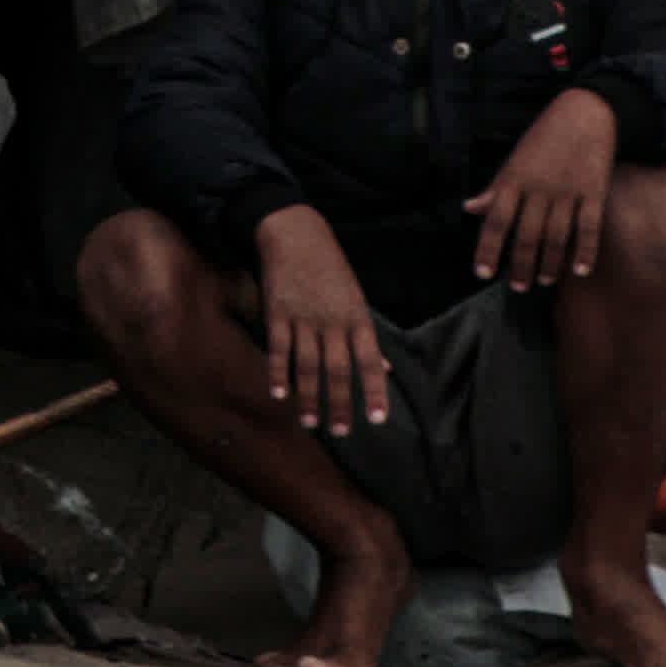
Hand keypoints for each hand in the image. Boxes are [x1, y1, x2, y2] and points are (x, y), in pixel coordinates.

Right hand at [254, 208, 390, 431]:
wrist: (296, 234)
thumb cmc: (332, 271)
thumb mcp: (357, 300)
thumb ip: (368, 338)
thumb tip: (388, 370)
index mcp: (357, 318)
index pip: (370, 360)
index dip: (375, 391)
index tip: (378, 419)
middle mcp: (332, 321)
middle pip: (338, 369)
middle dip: (340, 403)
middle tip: (341, 432)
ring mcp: (303, 318)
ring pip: (307, 365)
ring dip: (309, 397)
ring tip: (310, 423)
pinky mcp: (277, 313)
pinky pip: (279, 349)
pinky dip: (278, 373)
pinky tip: (279, 395)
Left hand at [470, 87, 623, 291]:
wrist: (584, 113)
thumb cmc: (544, 139)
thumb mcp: (514, 160)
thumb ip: (495, 189)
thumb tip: (469, 208)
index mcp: (514, 180)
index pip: (495, 221)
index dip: (487, 249)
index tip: (482, 274)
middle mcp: (538, 187)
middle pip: (526, 235)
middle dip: (520, 265)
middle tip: (518, 288)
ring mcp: (567, 190)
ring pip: (556, 236)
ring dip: (550, 263)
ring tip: (544, 281)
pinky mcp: (594, 191)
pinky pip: (589, 227)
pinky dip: (585, 251)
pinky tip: (581, 271)